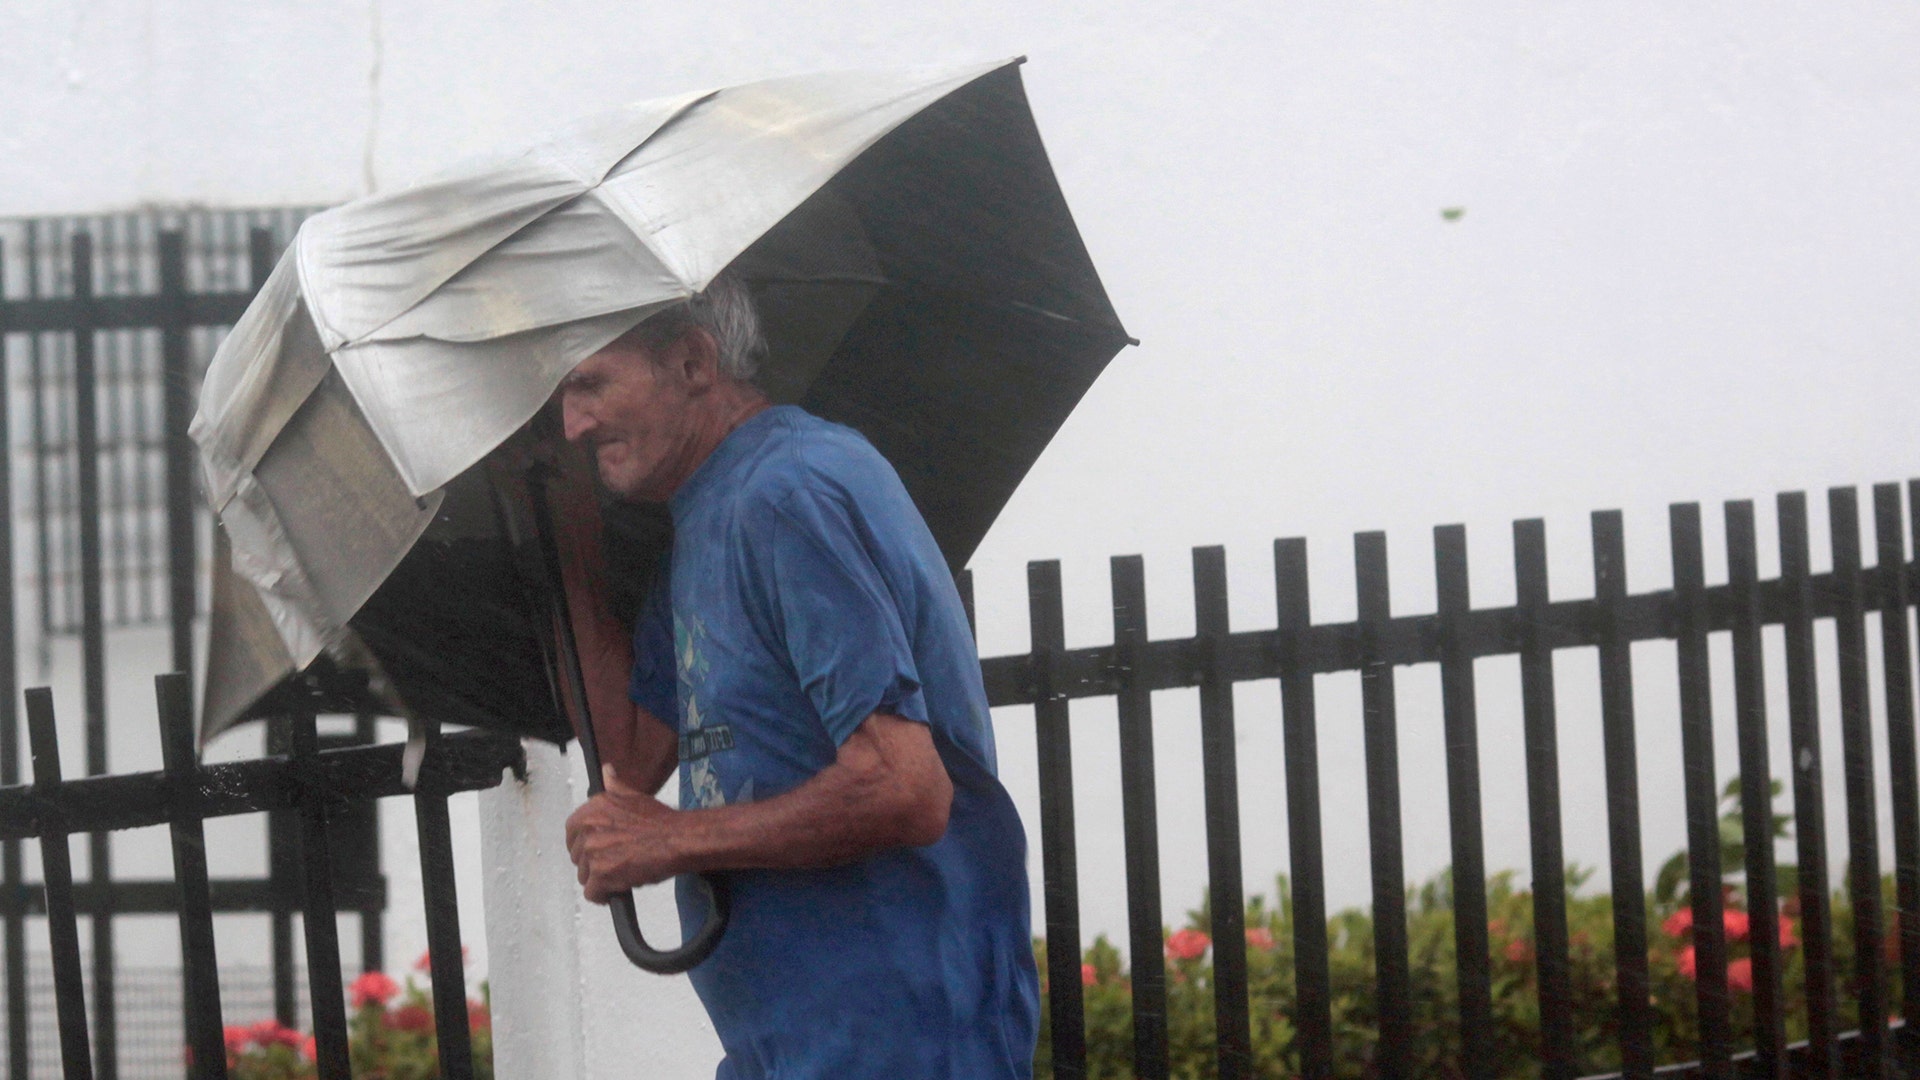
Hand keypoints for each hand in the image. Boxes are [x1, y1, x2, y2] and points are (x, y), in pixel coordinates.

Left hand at [565, 765, 681, 901]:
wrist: (677, 840)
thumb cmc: (660, 821)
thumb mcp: (633, 796)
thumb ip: (614, 786)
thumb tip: (606, 770)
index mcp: (593, 809)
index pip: (571, 831)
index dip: (583, 843)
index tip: (596, 849)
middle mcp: (588, 829)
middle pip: (577, 856)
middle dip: (593, 863)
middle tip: (616, 861)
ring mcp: (593, 853)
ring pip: (584, 876)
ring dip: (600, 879)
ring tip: (621, 874)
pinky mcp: (601, 875)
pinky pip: (592, 893)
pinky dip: (604, 895)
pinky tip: (619, 887)